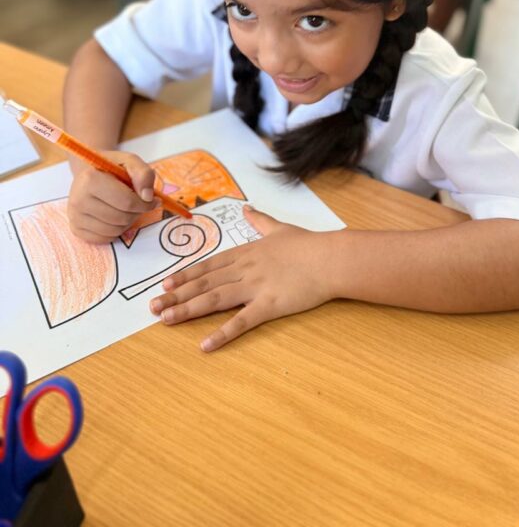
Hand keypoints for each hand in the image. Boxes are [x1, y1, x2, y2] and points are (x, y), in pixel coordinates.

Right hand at [67, 151, 158, 243]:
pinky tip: (114, 216)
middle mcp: (78, 199)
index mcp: (90, 179)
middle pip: (122, 218)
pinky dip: (116, 230)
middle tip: (137, 203)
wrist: (89, 172)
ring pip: (115, 231)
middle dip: (136, 212)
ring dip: (127, 222)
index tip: (151, 200)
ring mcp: (75, 216)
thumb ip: (144, 174)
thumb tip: (148, 197)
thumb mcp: (130, 162)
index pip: (127, 202)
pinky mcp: (76, 229)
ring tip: (125, 208)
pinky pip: (106, 239)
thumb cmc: (111, 168)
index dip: (145, 204)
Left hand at [149, 206, 335, 350]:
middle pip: (204, 283)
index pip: (209, 265)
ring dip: (188, 309)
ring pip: (214, 300)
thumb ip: (260, 221)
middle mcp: (244, 269)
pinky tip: (205, 344)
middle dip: (176, 295)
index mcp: (246, 252)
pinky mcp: (269, 306)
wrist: (330, 258)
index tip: (165, 283)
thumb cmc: (308, 244)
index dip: (185, 275)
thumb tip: (248, 209)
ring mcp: (255, 288)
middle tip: (153, 306)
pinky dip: (222, 334)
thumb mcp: (279, 228)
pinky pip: (241, 322)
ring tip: (166, 319)